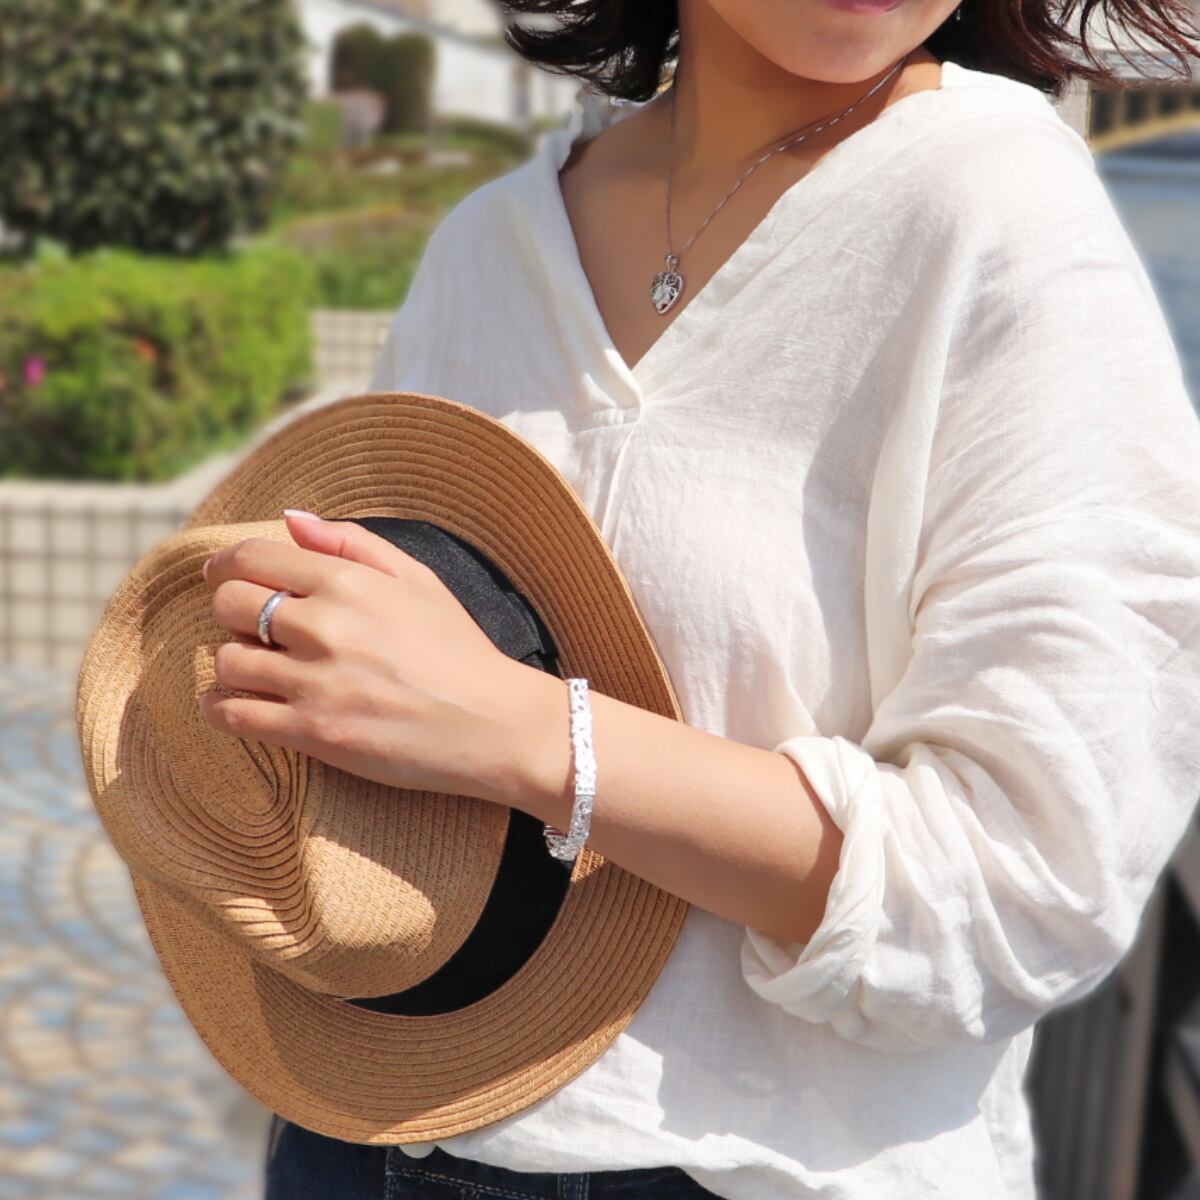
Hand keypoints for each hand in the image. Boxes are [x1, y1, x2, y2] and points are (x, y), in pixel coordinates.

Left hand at [196, 510, 556, 805]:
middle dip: (232, 611)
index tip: (222, 575)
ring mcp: (317, 682)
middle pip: (229, 604)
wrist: (493, 724)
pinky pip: (233, 716)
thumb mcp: (419, 580)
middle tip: (251, 627)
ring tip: (257, 670)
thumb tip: (293, 519)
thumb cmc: (458, 650)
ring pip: (228, 661)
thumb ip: (354, 544)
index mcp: (350, 583)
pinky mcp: (314, 733)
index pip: (252, 557)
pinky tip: (231, 706)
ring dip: (234, 663)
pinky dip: (219, 709)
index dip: (225, 564)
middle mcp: (327, 626)